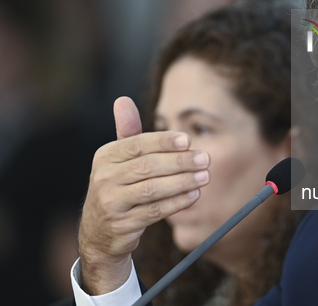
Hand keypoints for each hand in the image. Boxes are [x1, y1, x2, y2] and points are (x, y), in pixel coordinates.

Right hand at [78, 97, 209, 294]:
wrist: (99, 232)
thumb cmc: (118, 186)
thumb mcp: (118, 159)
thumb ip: (127, 131)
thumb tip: (123, 99)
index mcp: (105, 156)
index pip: (137, 144)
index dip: (163, 141)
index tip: (188, 140)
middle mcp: (104, 178)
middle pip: (148, 166)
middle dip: (180, 162)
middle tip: (205, 159)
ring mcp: (112, 203)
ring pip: (153, 189)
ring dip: (183, 182)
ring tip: (205, 177)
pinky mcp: (123, 224)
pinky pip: (154, 211)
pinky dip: (176, 202)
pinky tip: (194, 195)